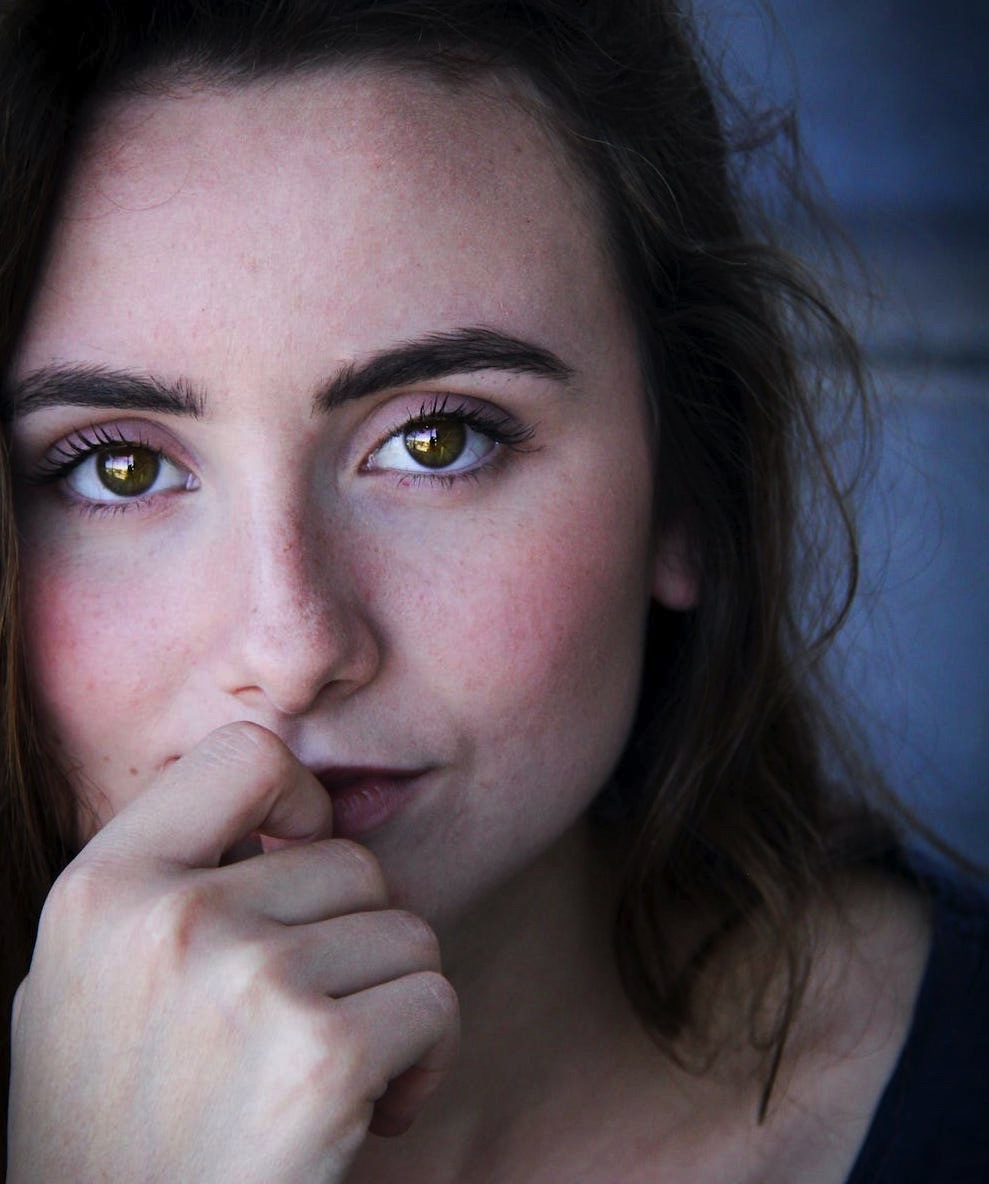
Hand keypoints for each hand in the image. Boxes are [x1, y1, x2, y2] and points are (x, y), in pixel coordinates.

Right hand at [6, 722, 458, 1183]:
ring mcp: (248, 981)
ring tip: (327, 1072)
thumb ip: (163, 885)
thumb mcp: (91, 983)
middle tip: (307, 1024)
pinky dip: (425, 1058)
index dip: (297, 796)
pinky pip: (434, 1000)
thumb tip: (277, 816)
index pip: (245, 753)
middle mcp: (168, 921)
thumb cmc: (117, 1130)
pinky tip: (369, 1113)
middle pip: (350, 861)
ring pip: (403, 930)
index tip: (301, 852)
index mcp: (102, 890)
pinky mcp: (325, 1054)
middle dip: (352, 942)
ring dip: (388, 1004)